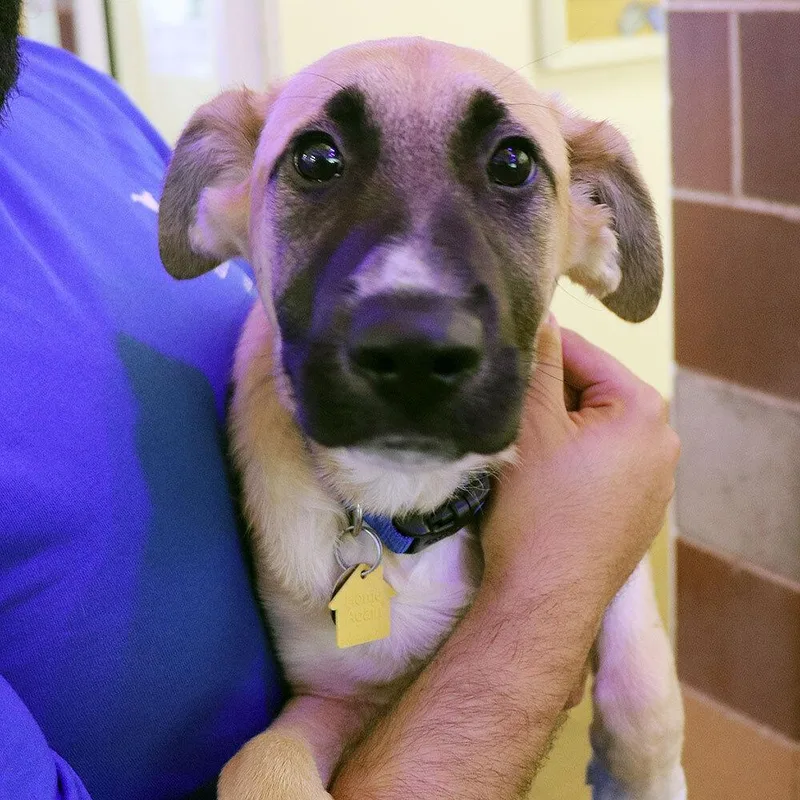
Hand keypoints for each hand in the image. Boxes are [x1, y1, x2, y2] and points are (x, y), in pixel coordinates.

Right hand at [482, 316, 678, 606]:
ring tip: (516, 444)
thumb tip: (538, 313)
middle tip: (501, 409)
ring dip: (554, 428)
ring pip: (591, 429)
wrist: (544, 599)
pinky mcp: (636, 512)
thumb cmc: (539, 509)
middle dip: (545, 396)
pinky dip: (569, 460)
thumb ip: (536, 362)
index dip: (533, 352)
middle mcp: (662, 442)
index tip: (496, 360)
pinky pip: (599, 465)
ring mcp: (653, 482)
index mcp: (644, 410)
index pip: (580, 353)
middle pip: (588, 391)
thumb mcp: (531, 424)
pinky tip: (539, 479)